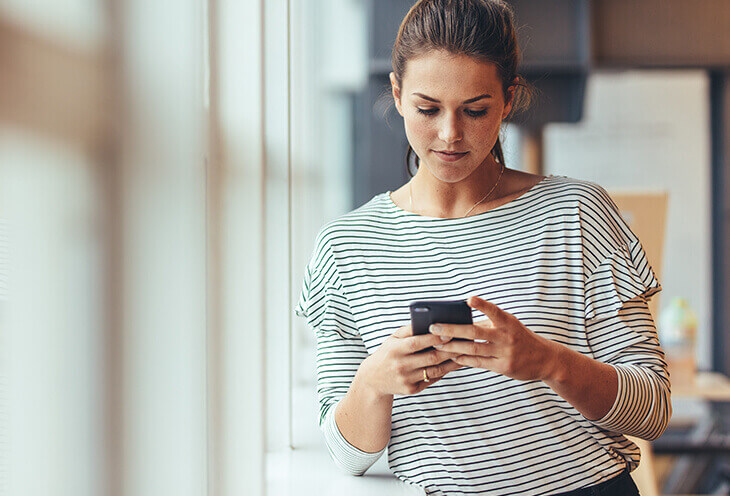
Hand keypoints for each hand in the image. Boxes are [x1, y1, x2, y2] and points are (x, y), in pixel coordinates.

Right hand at [356, 324, 463, 396]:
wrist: (373, 379)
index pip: (417, 342)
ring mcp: (407, 380)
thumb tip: (431, 320)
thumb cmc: (388, 353)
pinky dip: (444, 371)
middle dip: (450, 350)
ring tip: (465, 353)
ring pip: (435, 370)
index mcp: (395, 349)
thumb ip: (410, 329)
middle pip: (431, 358)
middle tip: (466, 342)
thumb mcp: (393, 338)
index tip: (450, 332)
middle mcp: (401, 365)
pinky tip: (455, 364)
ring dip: (452, 362)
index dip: (434, 338)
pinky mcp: (412, 390)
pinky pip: (432, 379)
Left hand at [428, 296, 560, 381]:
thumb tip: (461, 321)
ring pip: (473, 349)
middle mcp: (506, 336)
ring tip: (436, 343)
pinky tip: (451, 355)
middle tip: (434, 327)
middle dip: (452, 329)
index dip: (482, 305)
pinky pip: (478, 362)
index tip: (469, 299)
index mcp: (508, 322)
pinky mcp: (503, 367)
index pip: (494, 311)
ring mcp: (504, 353)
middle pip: (475, 332)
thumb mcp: (510, 325)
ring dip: (452, 346)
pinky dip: (463, 359)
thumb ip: (489, 323)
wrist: (545, 359)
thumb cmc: (520, 337)